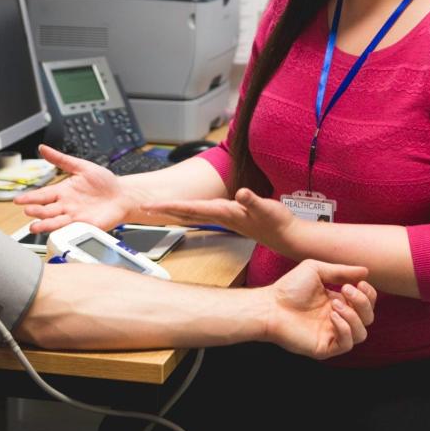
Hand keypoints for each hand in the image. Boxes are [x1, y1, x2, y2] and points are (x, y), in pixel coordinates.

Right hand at [14, 145, 134, 232]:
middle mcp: (66, 205)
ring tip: (33, 227)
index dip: (30, 198)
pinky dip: (62, 230)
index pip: (42, 195)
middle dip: (36, 211)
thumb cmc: (105, 182)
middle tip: (27, 211)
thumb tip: (43, 149)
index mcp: (63, 191)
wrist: (123, 195)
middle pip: (46, 210)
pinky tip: (54, 232)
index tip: (18, 200)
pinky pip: (71, 228)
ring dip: (44, 225)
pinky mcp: (84, 225)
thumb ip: (61, 159)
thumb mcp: (81, 166)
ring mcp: (74, 216)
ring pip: (55, 222)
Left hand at [142, 188, 298, 252]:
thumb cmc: (276, 222)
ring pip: (192, 214)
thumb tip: (241, 193)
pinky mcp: (229, 218)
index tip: (150, 207)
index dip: (169, 207)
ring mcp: (223, 218)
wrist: (286, 236)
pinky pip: (202, 214)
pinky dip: (189, 211)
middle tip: (143, 208)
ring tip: (158, 210)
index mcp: (223, 212)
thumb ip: (253, 201)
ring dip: (174, 211)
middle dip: (165, 211)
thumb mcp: (266, 208)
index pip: (190, 209)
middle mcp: (219, 216)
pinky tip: (185, 211)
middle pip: (186, 213)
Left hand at [263, 261, 376, 359]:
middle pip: (368, 318)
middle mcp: (337, 319)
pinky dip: (345, 329)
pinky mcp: (325, 347)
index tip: (360, 283)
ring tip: (335, 304)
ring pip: (361, 333)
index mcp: (338, 303)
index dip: (369, 294)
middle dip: (362, 302)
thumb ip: (341, 271)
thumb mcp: (316, 270)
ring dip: (354, 316)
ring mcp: (332, 334)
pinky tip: (332, 316)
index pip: (366, 304)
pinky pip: (347, 344)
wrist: (270, 305)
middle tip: (346, 290)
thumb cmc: (289, 287)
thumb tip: (365, 271)